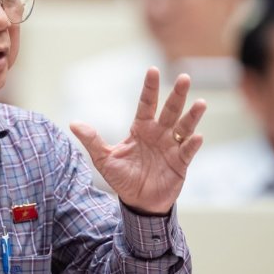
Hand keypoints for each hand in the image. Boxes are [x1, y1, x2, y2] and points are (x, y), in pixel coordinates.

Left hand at [70, 67, 205, 214]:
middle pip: (170, 110)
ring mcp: (171, 147)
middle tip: (184, 77)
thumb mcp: (104, 159)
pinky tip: (198, 136)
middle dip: (177, 94)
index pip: (146, 103)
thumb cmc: (122, 178)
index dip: (150, 88)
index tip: (152, 70)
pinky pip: (187, 151)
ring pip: (184, 127)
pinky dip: (193, 144)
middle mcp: (159, 133)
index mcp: (141, 128)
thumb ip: (92, 140)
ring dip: (192, 116)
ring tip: (200, 103)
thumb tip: (73, 123)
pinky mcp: (180, 163)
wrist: (138, 203)